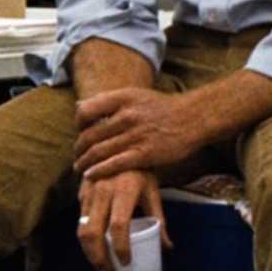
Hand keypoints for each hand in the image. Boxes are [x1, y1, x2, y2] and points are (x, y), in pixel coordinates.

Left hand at [74, 87, 199, 178]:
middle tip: (77, 156)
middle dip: (79, 149)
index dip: (78, 124)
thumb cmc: (163, 108)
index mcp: (123, 99)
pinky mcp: (145, 154)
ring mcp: (136, 135)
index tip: (80, 132)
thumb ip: (108, 100)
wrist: (194, 117)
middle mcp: (127, 116)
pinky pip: (115, 164)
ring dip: (85, 163)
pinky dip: (99, 171)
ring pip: (99, 152)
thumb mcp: (136, 95)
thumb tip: (79, 106)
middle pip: (90, 136)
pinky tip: (91, 175)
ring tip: (80, 168)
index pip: (85, 111)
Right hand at [76, 169, 171, 270]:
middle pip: (92, 232)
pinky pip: (79, 218)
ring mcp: (89, 189)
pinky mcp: (81, 190)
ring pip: (81, 228)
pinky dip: (85, 237)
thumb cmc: (141, 168)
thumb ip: (159, 219)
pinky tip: (94, 246)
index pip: (119, 226)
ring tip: (100, 264)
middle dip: (98, 257)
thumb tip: (167, 247)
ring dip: (88, 251)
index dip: (121, 248)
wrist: (122, 142)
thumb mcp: (152, 190)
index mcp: (125, 189)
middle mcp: (103, 189)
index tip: (126, 262)